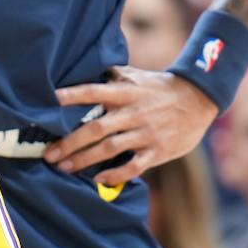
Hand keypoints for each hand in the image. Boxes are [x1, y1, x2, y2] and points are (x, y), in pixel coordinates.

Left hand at [45, 66, 217, 187]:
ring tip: (64, 167)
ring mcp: (146, 133)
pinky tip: (99, 179)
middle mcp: (134, 113)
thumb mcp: (138, 76)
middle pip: (96, 128)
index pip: (95, 91)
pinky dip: (116, 174)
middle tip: (49, 153)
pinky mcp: (158, 151)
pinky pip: (134, 166)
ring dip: (85, 159)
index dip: (73, 95)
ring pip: (110, 149)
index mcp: (127, 92)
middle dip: (70, 142)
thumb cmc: (160, 88)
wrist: (198, 100)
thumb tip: (86, 68)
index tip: (52, 99)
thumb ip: (113, 76)